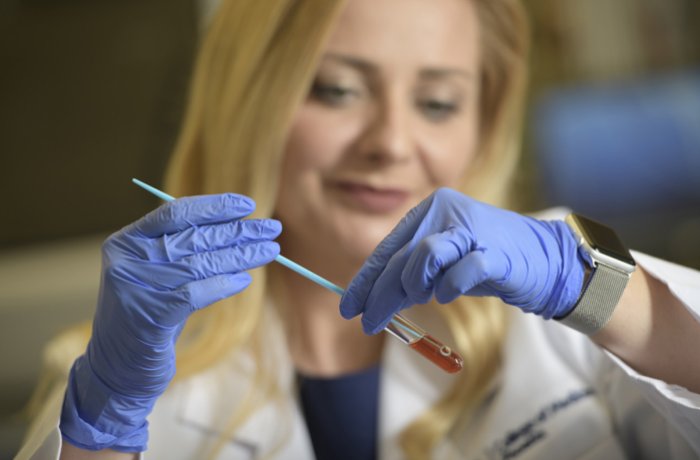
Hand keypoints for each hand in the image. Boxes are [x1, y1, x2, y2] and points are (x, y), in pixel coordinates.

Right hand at [60, 194, 280, 451]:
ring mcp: (136, 288)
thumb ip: (182, 249)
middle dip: (239, 232)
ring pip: (200, 264)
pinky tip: (244, 280)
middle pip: (195, 238)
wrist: (116, 368)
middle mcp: (128, 260)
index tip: (248, 206)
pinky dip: (224, 285)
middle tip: (272, 229)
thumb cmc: (146, 314)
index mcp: (126, 241)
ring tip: (270, 251)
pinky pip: (197, 293)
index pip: (176, 212)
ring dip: (241, 256)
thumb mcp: (156, 275)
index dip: (215, 207)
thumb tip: (237, 225)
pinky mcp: (151, 316)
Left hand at [340, 188, 583, 334]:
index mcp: (431, 210)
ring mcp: (473, 229)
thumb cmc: (488, 262)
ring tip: (423, 298)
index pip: (389, 248)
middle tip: (368, 322)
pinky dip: (450, 287)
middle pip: (401, 257)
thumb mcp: (441, 267)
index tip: (349, 306)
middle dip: (380, 294)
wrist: (546, 260)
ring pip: (424, 256)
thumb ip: (409, 276)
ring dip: (415, 285)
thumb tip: (369, 299)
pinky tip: (447, 295)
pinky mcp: (497, 252)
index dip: (367, 279)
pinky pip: (462, 270)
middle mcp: (447, 211)